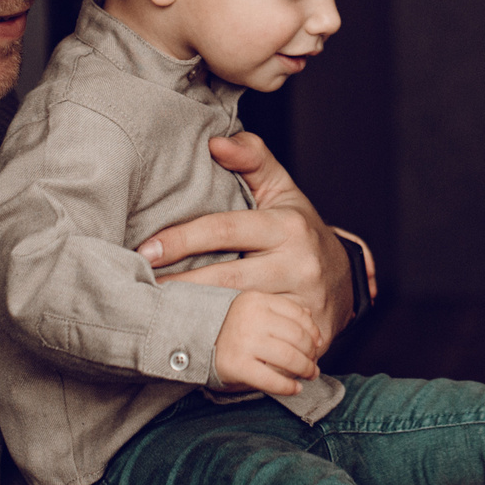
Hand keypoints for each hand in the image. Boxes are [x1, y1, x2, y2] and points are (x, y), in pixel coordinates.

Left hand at [138, 132, 352, 336]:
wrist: (346, 281)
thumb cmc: (300, 231)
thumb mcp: (282, 190)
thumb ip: (252, 159)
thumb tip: (216, 142)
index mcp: (287, 226)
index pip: (224, 229)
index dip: (181, 239)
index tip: (146, 249)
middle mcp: (298, 265)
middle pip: (225, 279)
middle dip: (178, 286)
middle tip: (138, 288)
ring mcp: (302, 304)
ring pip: (237, 315)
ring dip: (193, 317)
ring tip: (155, 314)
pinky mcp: (305, 336)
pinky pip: (254, 341)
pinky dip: (222, 341)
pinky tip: (193, 339)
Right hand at [212, 291, 323, 397]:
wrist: (188, 337)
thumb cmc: (226, 324)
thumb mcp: (250, 306)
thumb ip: (279, 308)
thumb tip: (310, 316)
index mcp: (257, 300)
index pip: (298, 315)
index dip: (313, 331)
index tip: (317, 342)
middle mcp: (252, 318)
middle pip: (297, 337)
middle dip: (311, 352)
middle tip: (313, 362)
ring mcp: (244, 342)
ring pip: (289, 358)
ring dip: (305, 369)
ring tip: (309, 375)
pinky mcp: (237, 365)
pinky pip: (271, 380)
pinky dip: (288, 387)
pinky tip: (295, 389)